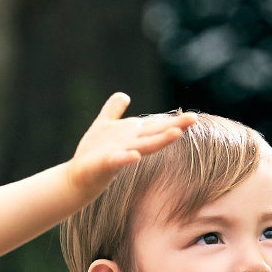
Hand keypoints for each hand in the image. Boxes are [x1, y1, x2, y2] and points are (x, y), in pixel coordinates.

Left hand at [66, 94, 196, 203]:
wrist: (78, 175)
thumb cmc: (94, 153)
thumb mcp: (104, 125)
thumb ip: (114, 110)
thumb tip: (124, 95)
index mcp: (132, 134)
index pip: (156, 125)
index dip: (173, 121)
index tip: (193, 117)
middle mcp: (130, 144)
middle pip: (155, 134)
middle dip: (174, 127)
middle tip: (193, 120)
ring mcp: (120, 154)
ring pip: (143, 146)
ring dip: (159, 141)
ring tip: (176, 134)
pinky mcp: (106, 164)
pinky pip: (118, 160)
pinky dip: (126, 157)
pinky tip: (134, 155)